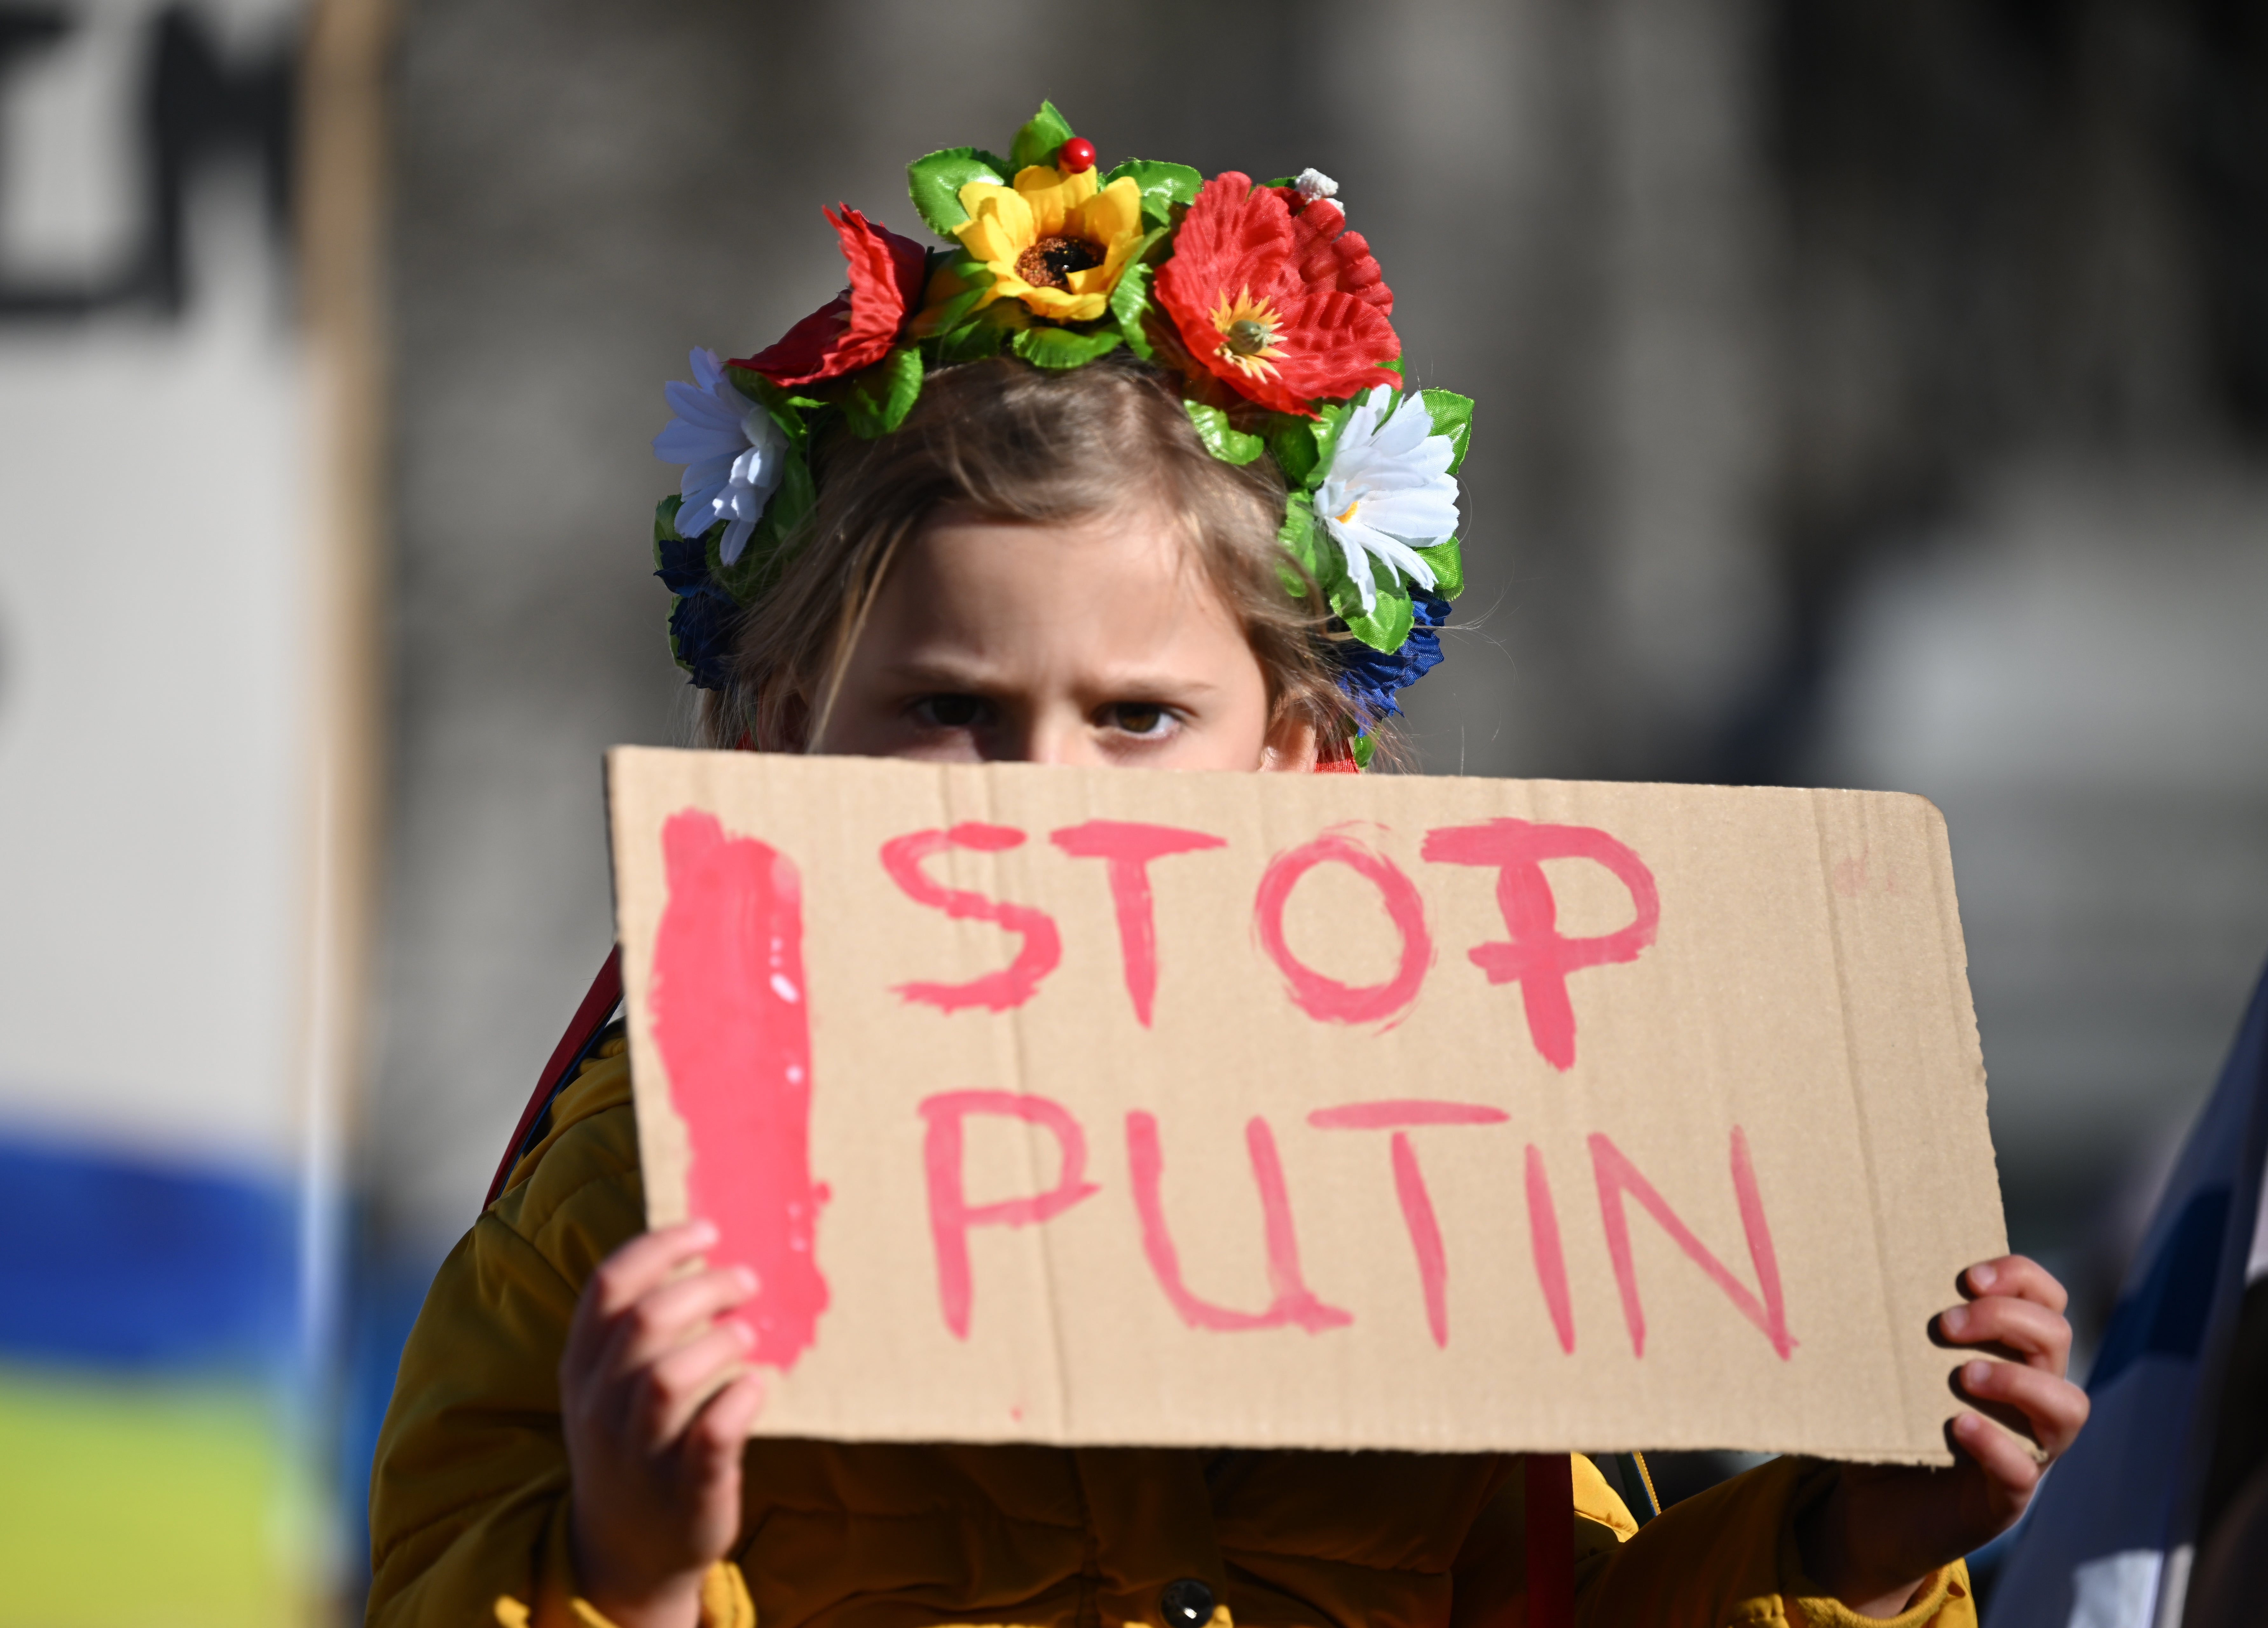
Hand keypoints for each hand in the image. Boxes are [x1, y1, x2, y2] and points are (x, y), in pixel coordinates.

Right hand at [561, 1220, 766, 1627]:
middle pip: (644, 1322)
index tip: (708, 1230)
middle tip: (747, 1281)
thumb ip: (640, 1327)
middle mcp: (601, 1407)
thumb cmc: (635, 1442)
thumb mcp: (612, 1387)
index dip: (659, 1247)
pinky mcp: (686, 1491)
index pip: (607, 1286)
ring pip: (667, 1378)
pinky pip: (710, 1436)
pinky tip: (757, 1387)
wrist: (626, 1551)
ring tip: (750, 1335)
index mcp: (582, 1368)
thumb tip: (704, 1249)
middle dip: (702, 1287)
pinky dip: (739, 1402)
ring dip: (718, 1342)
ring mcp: (639, 1452)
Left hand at [1798, 1255, 2089, 1616]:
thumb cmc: (1882, 1426)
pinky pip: (2024, 1469)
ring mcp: (2026, 1448)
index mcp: (2006, 1355)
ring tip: (1962, 1375)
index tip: (1968, 1275)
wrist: (1868, 1512)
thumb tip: (1840, 1275)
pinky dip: (1996, 1444)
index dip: (2020, 1277)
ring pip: (2068, 1405)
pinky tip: (1958, 1426)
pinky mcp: (2008, 1496)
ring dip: (2018, 1380)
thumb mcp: (1885, 1372)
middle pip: (2056, 1337)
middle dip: (2006, 1317)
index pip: (2044, 1300)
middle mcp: (2028, 1397)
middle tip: (1946, 1324)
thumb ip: (1882, 1331)